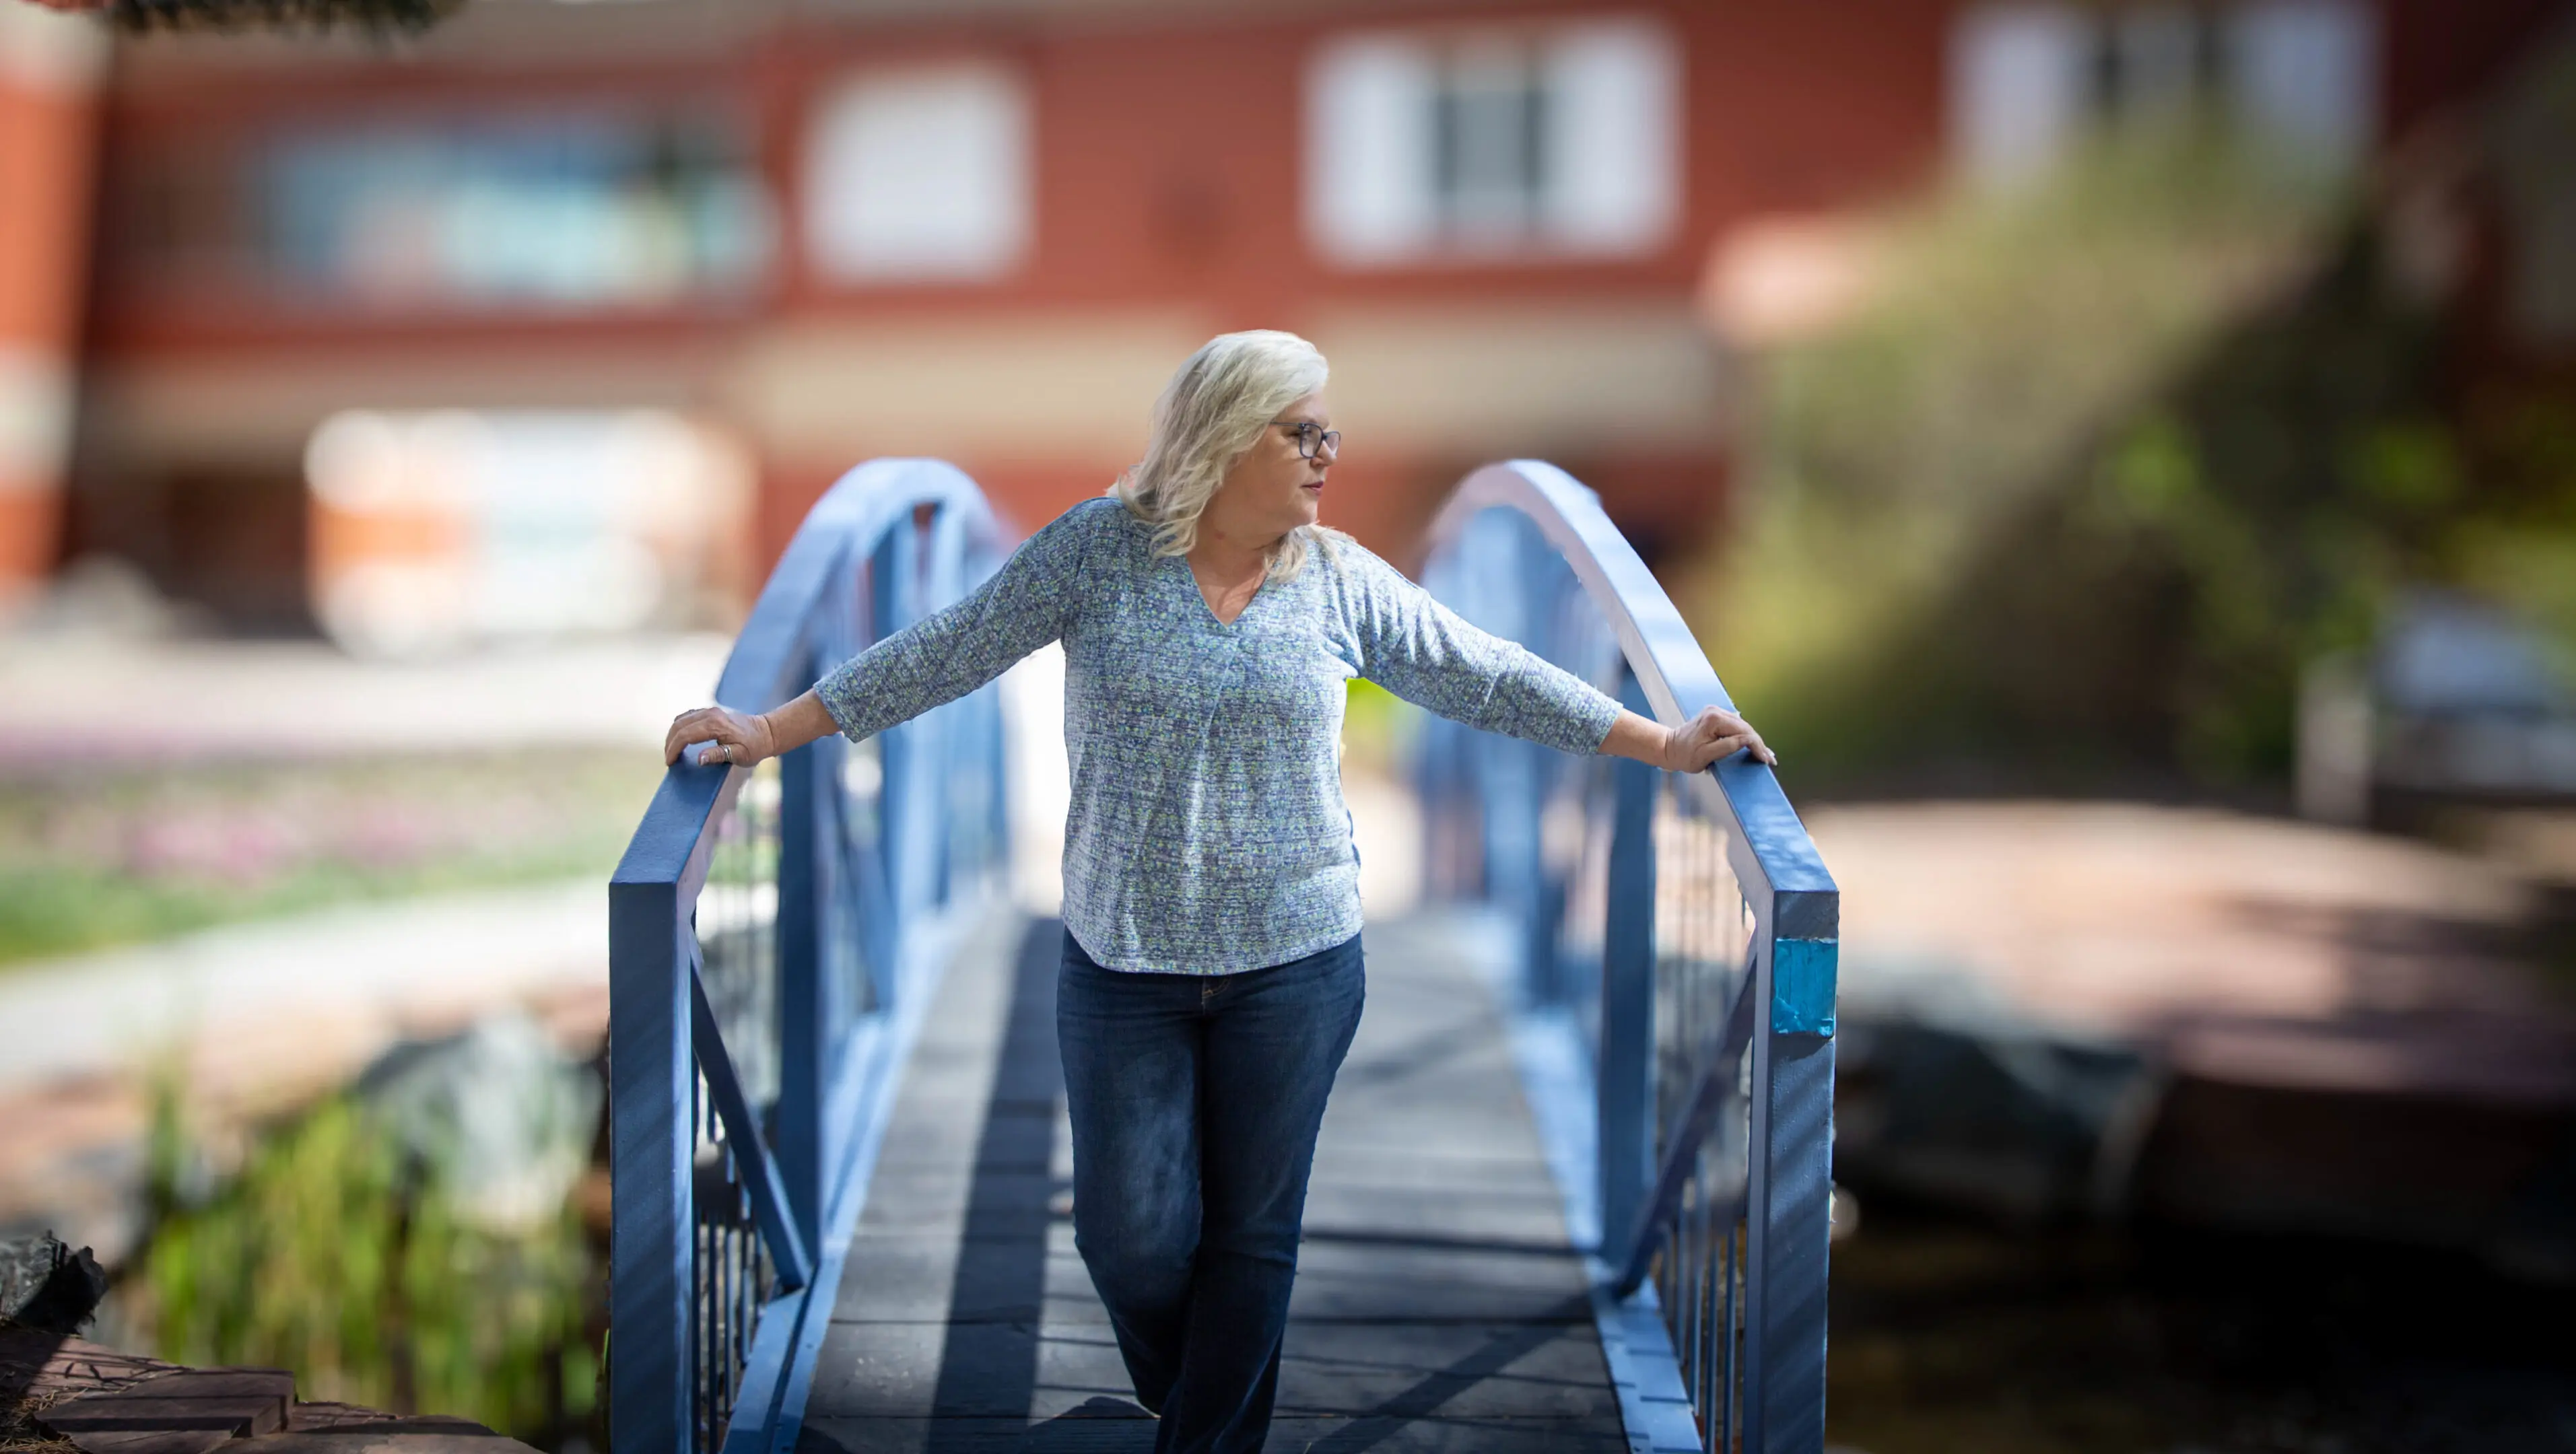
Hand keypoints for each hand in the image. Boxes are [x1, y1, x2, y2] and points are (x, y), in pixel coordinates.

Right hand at [663, 705, 775, 768]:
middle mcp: (710, 714)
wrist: (766, 732)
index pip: (686, 735)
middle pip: (679, 725)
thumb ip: (718, 755)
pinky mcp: (710, 712)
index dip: (674, 749)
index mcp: (716, 725)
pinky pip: (688, 717)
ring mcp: (709, 711)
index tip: (669, 762)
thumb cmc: (754, 746)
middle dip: (670, 743)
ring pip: (681, 719)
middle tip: (668, 759)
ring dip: (673, 735)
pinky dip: (679, 728)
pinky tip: (679, 740)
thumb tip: (699, 759)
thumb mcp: (740, 755)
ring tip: (671, 751)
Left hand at [1659, 705, 1775, 771]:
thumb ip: (1728, 746)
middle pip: (1745, 728)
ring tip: (1765, 754)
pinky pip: (1735, 726)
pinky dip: (1745, 736)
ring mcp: (1716, 712)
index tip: (1766, 759)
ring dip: (1754, 740)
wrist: (1668, 748)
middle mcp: (1716, 711)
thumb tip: (1748, 741)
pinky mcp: (1715, 716)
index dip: (1757, 746)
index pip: (1743, 732)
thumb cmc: (1684, 756)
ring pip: (1742, 726)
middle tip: (1770, 759)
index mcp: (1714, 720)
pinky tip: (1754, 745)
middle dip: (1759, 744)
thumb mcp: (1705, 756)